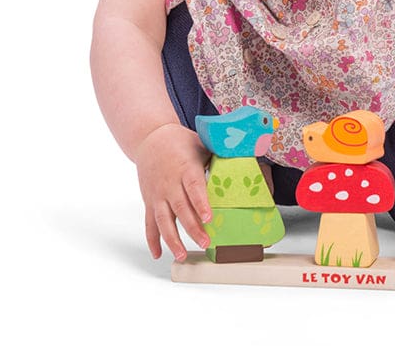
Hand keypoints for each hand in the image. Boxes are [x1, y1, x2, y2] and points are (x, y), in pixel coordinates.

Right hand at [134, 123, 211, 260]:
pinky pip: (149, 223)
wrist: (151, 139)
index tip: (209, 217)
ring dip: (172, 239)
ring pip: (163, 220)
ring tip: (182, 255)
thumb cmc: (181, 142)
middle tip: (205, 243)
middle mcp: (170, 183)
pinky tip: (158, 254)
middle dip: (192, 227)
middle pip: (180, 208)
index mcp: (185, 168)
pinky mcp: (149, 201)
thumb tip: (245, 162)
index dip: (201, 202)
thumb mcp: (201, 144)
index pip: (193, 186)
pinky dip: (152, 240)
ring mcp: (157, 194)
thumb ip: (219, 156)